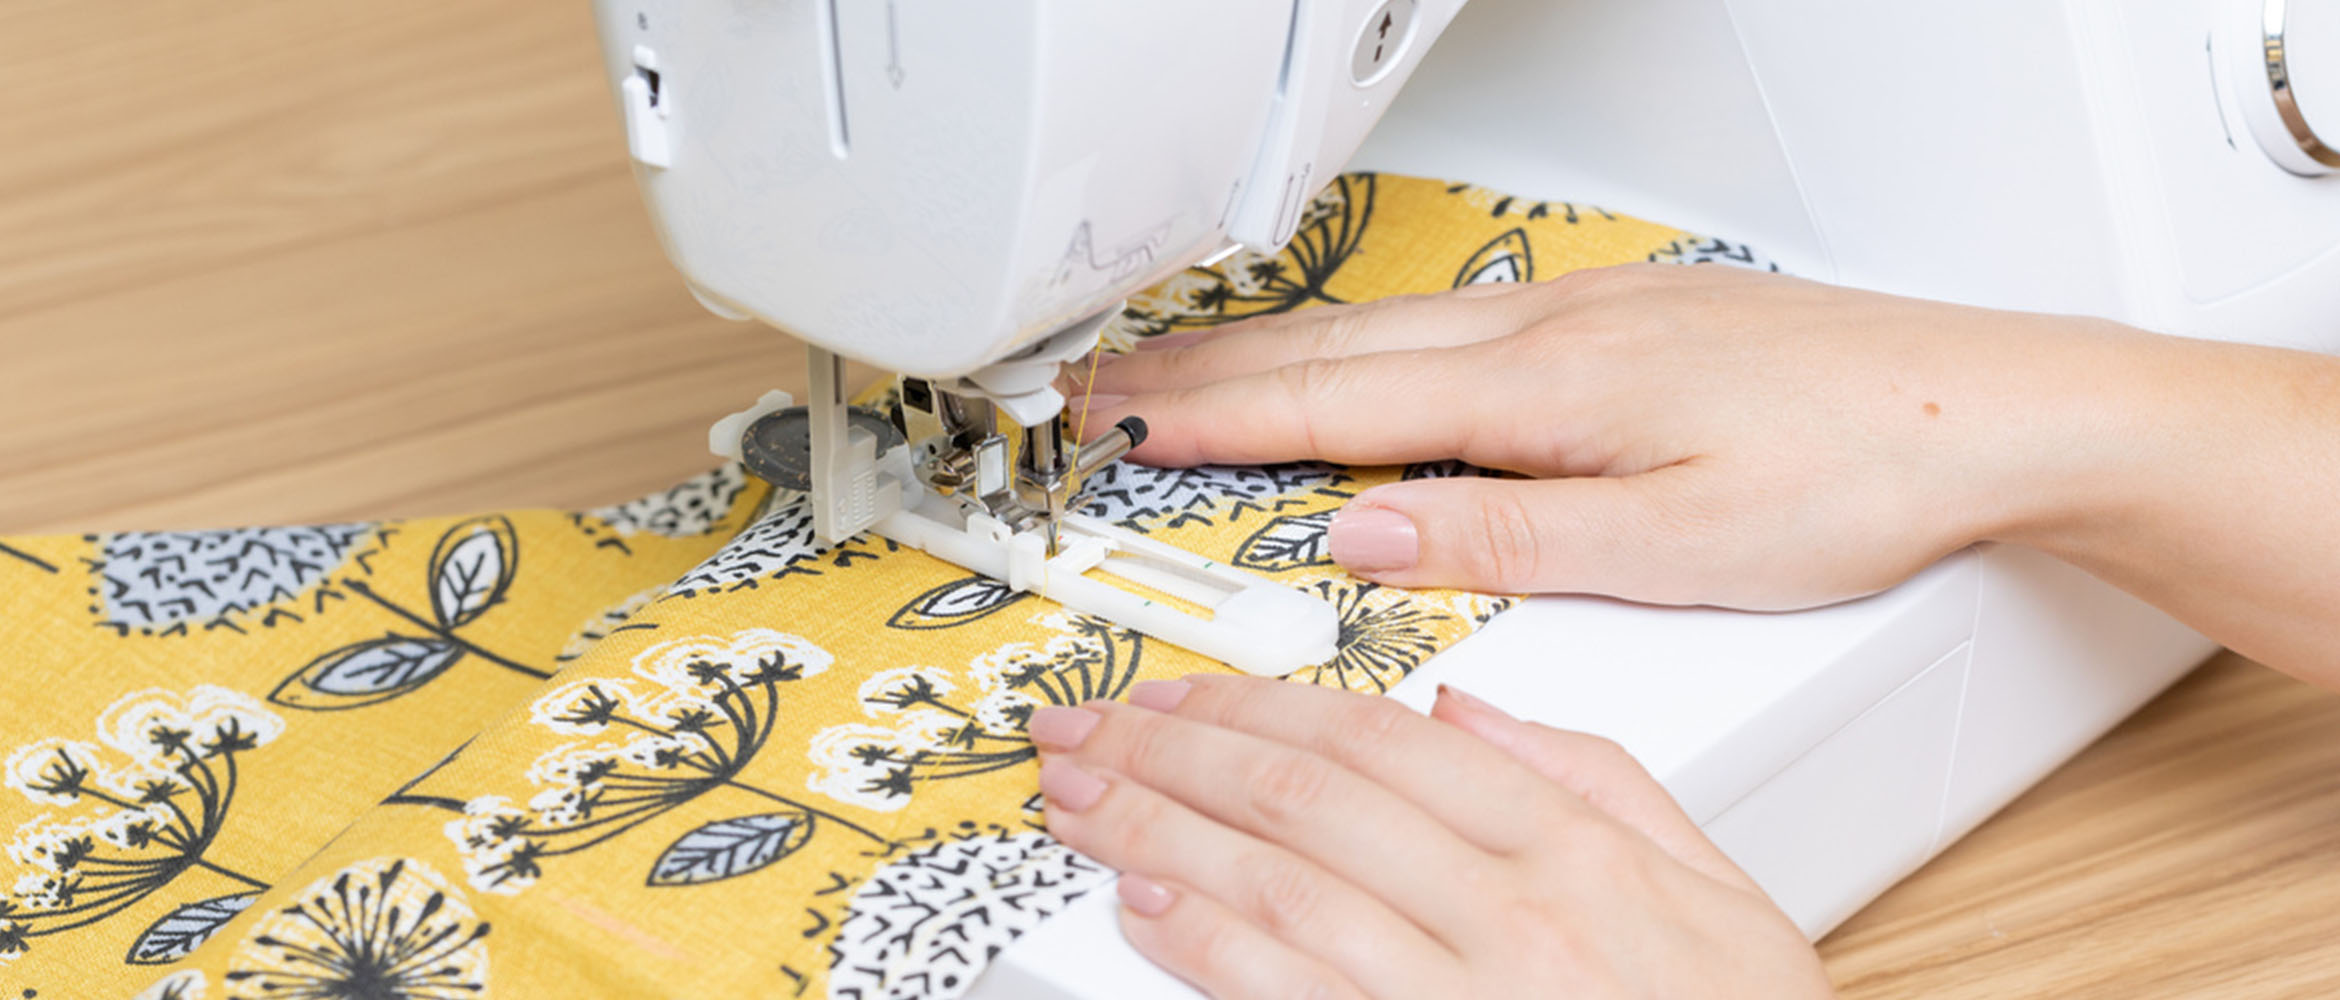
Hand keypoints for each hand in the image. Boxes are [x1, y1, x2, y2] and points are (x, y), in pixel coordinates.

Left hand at [1027, 676, 1833, 999]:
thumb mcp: (1722, 897)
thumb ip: (1602, 782)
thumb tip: (1469, 705)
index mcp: (1579, 855)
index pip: (1386, 743)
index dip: (1265, 706)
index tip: (1187, 691)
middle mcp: (1513, 918)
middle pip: (1309, 799)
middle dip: (1178, 750)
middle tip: (1091, 727)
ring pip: (1280, 884)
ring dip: (1160, 830)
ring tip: (1084, 798)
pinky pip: (1292, 997)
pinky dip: (1206, 945)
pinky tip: (1143, 903)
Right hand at [1076, 264, 2140, 609]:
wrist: (1987, 408)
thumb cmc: (1858, 475)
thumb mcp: (1682, 547)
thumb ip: (1512, 539)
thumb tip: (1370, 533)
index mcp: (1549, 390)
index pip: (1339, 404)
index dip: (1216, 418)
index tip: (1120, 424)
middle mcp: (1554, 328)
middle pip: (1340, 347)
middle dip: (1208, 370)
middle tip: (1104, 387)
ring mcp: (1587, 307)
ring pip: (1391, 322)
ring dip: (1276, 348)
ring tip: (1192, 368)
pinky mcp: (1623, 311)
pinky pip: (1449, 316)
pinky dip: (1364, 336)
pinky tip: (1358, 353)